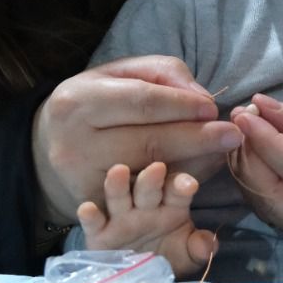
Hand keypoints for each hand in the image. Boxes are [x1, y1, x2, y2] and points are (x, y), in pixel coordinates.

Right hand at [33, 56, 243, 223]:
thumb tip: (202, 98)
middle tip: (233, 134)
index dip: (181, 105)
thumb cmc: (95, 102)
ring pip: (150, 176)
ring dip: (194, 166)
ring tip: (222, 155)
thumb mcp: (119, 73)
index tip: (213, 108)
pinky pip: (144, 200)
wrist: (50, 145)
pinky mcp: (95, 209)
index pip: (141, 102)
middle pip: (149, 143)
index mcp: (79, 102)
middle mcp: (75, 145)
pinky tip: (198, 176)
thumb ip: (163, 74)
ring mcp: (83, 182)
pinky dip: (175, 188)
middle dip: (197, 138)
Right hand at [77, 161, 216, 277]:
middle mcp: (144, 205)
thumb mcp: (186, 254)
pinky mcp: (99, 232)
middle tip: (156, 169)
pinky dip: (89, 215)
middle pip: (148, 187)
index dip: (182, 186)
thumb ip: (199, 248)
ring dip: (118, 185)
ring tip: (118, 171)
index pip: (177, 190)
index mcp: (170, 204)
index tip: (188, 185)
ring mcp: (120, 216)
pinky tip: (87, 208)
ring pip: (118, 196)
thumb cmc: (166, 255)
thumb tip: (208, 244)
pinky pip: (94, 222)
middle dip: (152, 179)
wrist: (137, 277)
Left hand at [226, 95, 282, 250]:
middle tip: (242, 122)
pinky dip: (261, 186)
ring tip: (248, 136)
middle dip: (250, 159)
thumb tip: (259, 107)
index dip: (264, 141)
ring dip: (250, 173)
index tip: (242, 114)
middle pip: (273, 198)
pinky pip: (277, 215)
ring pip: (269, 211)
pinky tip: (259, 159)